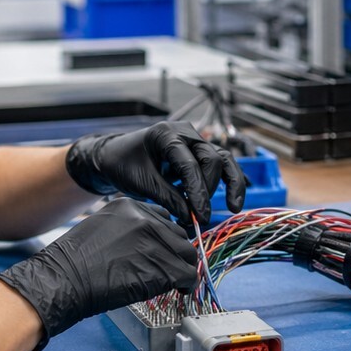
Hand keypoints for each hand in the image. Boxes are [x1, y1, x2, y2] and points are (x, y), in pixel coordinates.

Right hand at [0, 198, 199, 349]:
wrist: (64, 280)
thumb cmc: (73, 262)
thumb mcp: (99, 228)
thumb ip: (126, 230)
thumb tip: (144, 246)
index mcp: (130, 206)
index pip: (163, 218)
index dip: (166, 238)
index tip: (165, 252)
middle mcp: (146, 219)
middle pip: (178, 235)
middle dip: (176, 254)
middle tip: (172, 270)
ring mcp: (155, 241)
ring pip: (187, 255)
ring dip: (184, 269)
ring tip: (177, 282)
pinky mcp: (162, 266)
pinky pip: (188, 274)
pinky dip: (188, 284)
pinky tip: (180, 291)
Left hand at [65, 121, 246, 226]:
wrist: (116, 156)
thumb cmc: (124, 165)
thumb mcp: (142, 183)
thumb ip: (168, 198)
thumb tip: (191, 218)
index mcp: (166, 134)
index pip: (190, 164)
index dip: (197, 192)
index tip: (200, 216)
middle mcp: (185, 133)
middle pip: (211, 159)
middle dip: (208, 190)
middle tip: (199, 216)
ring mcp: (195, 141)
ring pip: (222, 159)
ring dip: (230, 184)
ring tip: (233, 207)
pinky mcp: (200, 152)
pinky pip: (221, 164)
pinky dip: (229, 181)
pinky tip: (235, 200)